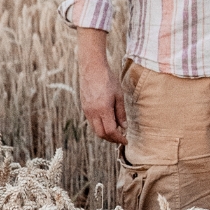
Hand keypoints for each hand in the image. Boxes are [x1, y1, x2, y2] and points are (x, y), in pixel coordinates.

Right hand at [77, 28, 126, 144]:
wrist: (92, 68)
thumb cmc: (108, 79)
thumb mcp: (119, 95)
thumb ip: (121, 112)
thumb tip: (124, 127)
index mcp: (103, 109)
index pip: (111, 131)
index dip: (118, 138)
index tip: (125, 140)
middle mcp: (93, 112)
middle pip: (101, 134)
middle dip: (111, 139)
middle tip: (121, 138)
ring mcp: (87, 111)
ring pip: (95, 129)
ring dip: (105, 134)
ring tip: (115, 131)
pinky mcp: (84, 107)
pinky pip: (92, 122)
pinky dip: (100, 126)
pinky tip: (107, 122)